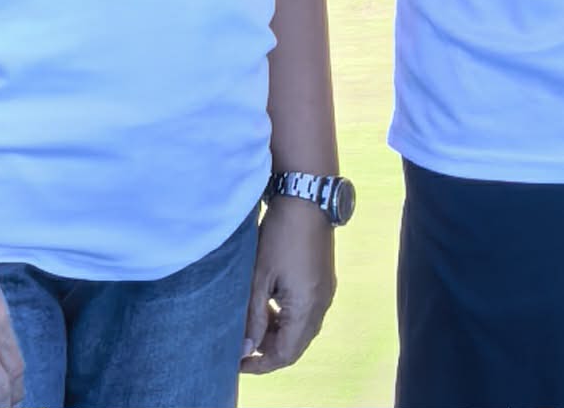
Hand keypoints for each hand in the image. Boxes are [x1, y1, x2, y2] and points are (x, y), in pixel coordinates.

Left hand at [240, 199, 335, 374]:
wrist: (307, 198)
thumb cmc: (280, 236)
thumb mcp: (259, 278)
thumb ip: (254, 317)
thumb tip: (246, 349)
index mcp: (307, 307)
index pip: (285, 354)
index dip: (260, 364)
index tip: (237, 362)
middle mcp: (322, 303)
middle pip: (296, 345)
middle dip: (268, 350)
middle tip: (242, 344)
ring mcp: (326, 291)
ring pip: (302, 329)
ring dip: (277, 333)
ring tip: (252, 322)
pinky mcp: (324, 280)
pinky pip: (307, 312)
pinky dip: (288, 318)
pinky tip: (269, 304)